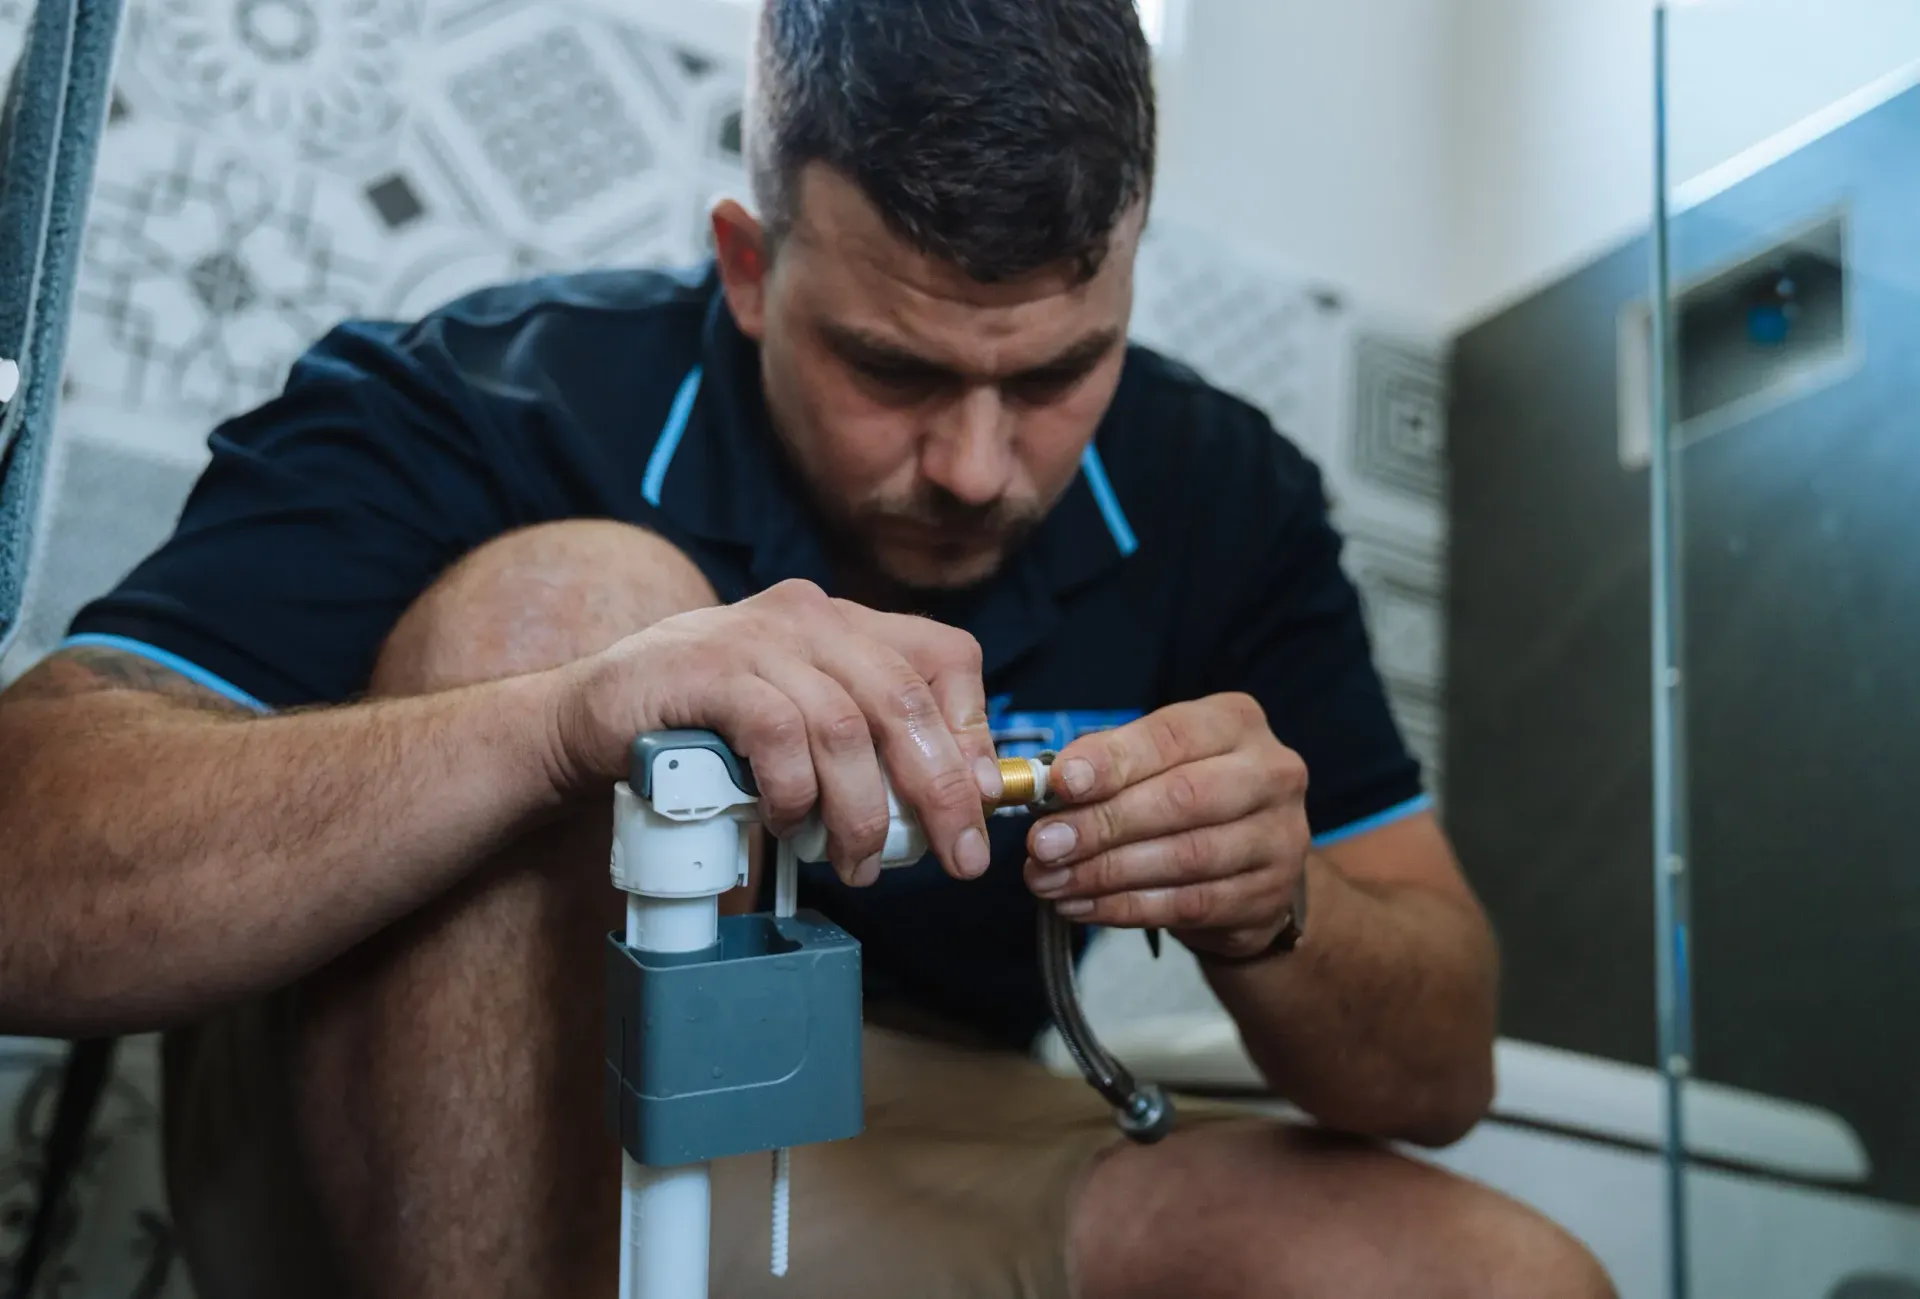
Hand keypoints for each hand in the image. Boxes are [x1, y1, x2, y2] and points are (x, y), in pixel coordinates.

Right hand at [550, 580, 1002, 886]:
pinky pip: (777, 735)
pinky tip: (785, 824)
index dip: (973, 730)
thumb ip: (868, 742)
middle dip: (941, 790)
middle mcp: (808, 616)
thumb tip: (962, 796)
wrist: (590, 714)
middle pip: (905, 699)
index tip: (979, 799)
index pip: (944, 655)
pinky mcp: (705, 671)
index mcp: (843, 623)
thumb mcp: (800, 724)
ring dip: (861, 811)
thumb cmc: (707, 729)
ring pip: (845, 727)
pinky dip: (792, 791)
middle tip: (956, 857)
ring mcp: (755, 637)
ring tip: (857, 863)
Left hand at [1022, 693, 1308, 959]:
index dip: (1114, 760)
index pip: (1171, 735)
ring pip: (1186, 858)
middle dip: (1103, 823)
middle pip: (1182, 798)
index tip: (1061, 783)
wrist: (1254, 867)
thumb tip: (1049, 785)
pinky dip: (1127, 908)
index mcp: (1236, 722)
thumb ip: (1109, 766)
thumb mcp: (1156, 763)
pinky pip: (1190, 904)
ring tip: (1051, 881)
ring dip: (1106, 873)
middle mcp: (1271, 773)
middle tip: (1044, 844)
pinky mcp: (1269, 895)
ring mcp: (1279, 837)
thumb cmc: (1189, 798)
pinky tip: (1082, 906)